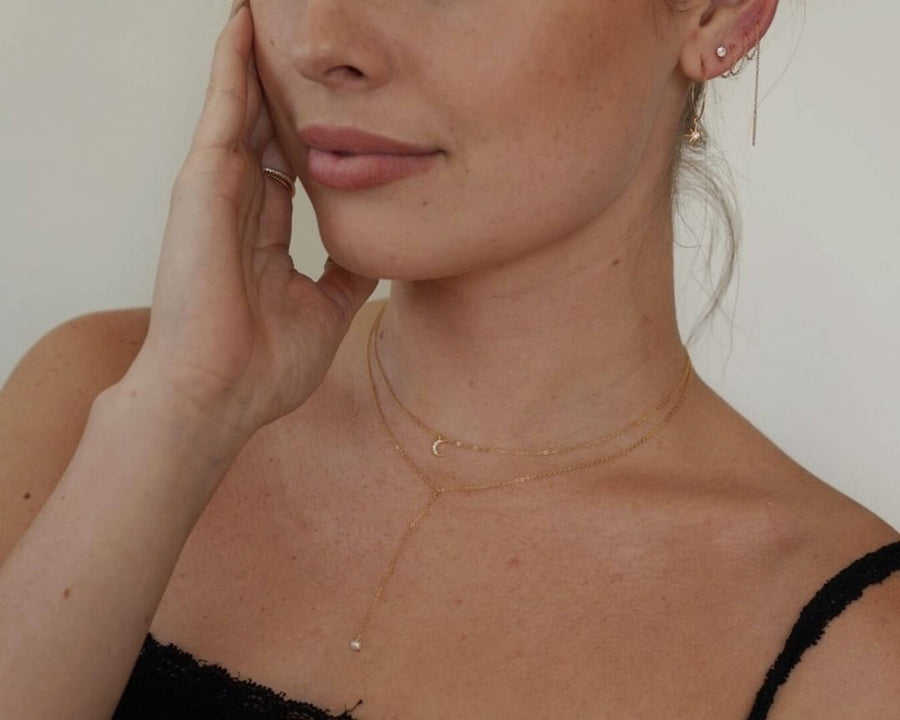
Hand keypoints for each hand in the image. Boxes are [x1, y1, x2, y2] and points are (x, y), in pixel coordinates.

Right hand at [125, 1, 377, 440]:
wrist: (217, 396)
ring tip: (271, 13)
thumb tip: (376, 250)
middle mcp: (239, 204)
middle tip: (304, 44)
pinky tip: (244, 23)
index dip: (313, 130)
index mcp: (264, 233)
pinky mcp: (202, 180)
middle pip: (269, 127)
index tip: (338, 102)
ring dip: (259, 60)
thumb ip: (350, 274)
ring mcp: (217, 189)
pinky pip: (223, 107)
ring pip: (246, 106)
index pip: (291, 164)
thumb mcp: (327, 310)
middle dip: (288, 86)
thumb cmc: (264, 367)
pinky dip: (232, 63)